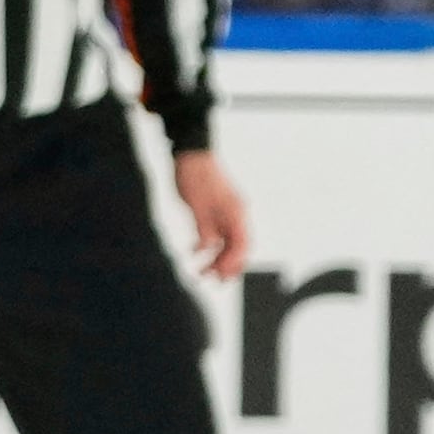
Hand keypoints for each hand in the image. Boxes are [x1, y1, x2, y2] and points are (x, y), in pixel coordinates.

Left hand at [171, 147, 246, 277]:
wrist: (191, 153)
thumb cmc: (195, 175)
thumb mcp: (196, 205)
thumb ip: (205, 229)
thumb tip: (208, 249)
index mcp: (236, 213)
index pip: (242, 245)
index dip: (233, 264)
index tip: (220, 276)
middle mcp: (236, 215)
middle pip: (237, 247)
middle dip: (226, 266)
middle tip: (211, 280)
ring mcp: (228, 213)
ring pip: (227, 243)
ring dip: (216, 258)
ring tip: (201, 271)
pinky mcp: (218, 211)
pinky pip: (218, 234)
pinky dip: (208, 246)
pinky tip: (195, 252)